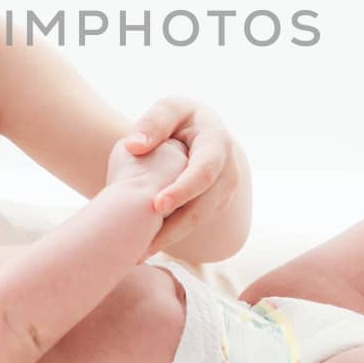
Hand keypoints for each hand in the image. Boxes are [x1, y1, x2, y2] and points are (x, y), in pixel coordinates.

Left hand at [121, 97, 246, 257]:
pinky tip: (146, 248)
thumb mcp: (169, 109)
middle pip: (204, 204)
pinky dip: (171, 236)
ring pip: (199, 220)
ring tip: (139, 253)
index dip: (183, 190)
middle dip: (175, 226)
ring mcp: (224, 191)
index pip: (204, 170)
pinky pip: (194, 224)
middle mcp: (228, 170)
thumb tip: (135, 146)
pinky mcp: (214, 206)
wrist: (199, 133)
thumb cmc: (179, 119)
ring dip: (170, 238)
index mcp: (217, 142)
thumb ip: (154, 122)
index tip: (157, 205)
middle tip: (145, 243)